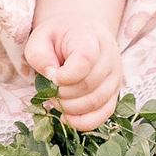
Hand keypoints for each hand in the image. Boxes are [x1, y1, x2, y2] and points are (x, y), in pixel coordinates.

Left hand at [25, 14, 124, 132]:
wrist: (80, 33)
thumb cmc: (58, 37)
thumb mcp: (41, 38)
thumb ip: (40, 55)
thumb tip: (52, 77)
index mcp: (90, 37)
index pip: (85, 60)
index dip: (65, 76)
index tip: (53, 77)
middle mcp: (109, 56)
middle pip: (89, 85)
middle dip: (63, 94)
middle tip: (49, 91)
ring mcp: (115, 76)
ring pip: (96, 102)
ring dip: (70, 108)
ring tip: (56, 100)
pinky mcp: (114, 92)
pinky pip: (104, 114)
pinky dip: (84, 122)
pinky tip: (67, 118)